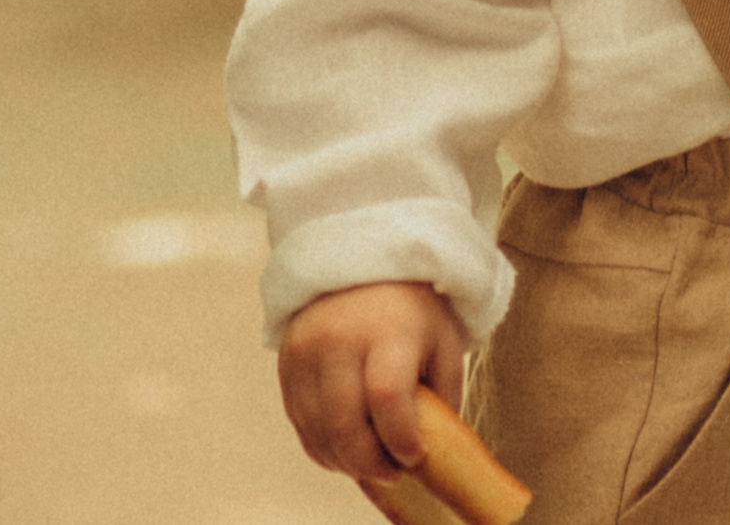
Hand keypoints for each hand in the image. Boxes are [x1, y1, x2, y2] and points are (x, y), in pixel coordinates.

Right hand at [277, 280, 469, 482]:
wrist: (361, 258)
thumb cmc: (413, 309)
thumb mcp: (442, 340)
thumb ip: (443, 394)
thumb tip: (433, 449)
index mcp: (387, 330)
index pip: (387, 398)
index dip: (400, 440)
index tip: (415, 457)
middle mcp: (339, 339)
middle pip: (345, 424)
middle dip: (370, 463)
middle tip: (392, 472)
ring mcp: (306, 350)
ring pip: (317, 430)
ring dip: (344, 461)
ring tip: (371, 464)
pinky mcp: (286, 360)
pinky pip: (299, 421)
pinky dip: (322, 446)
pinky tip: (345, 450)